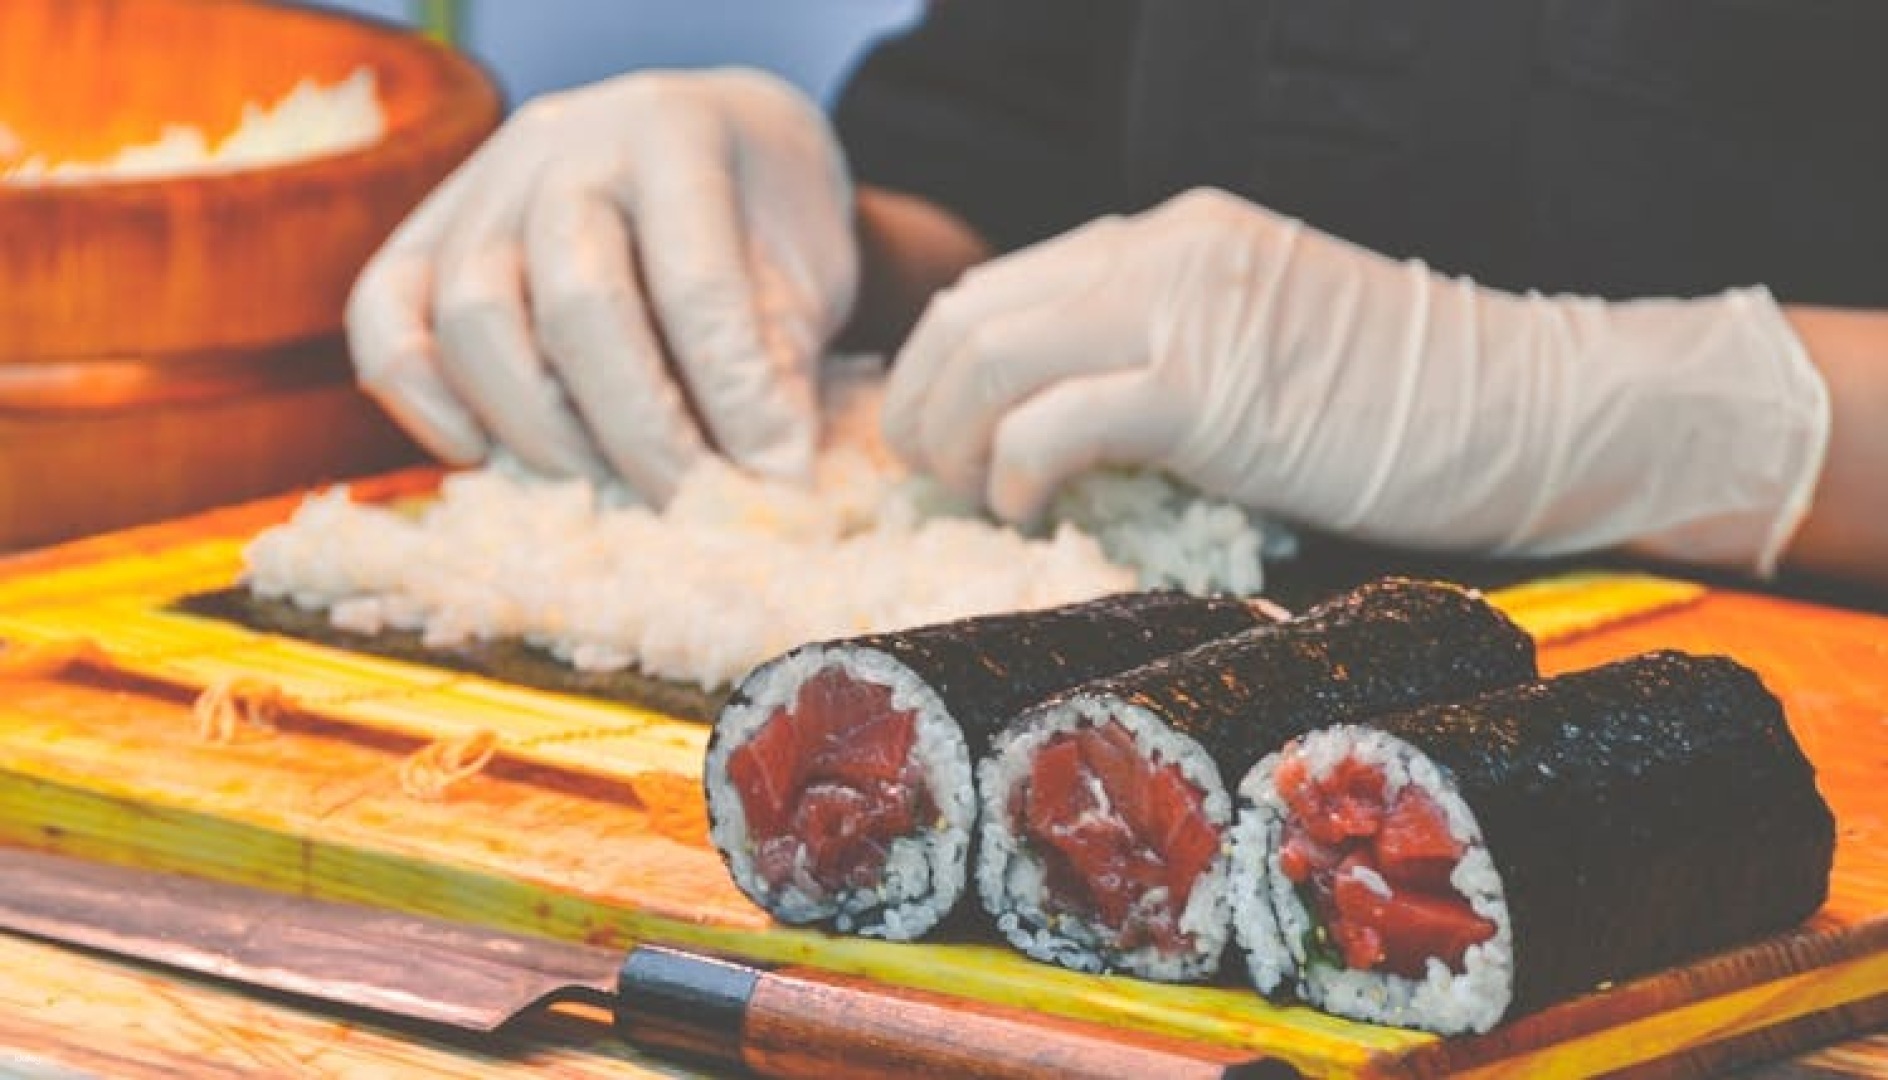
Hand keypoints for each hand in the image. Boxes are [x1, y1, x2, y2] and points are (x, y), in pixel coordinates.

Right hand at [346, 69, 857, 501]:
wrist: (711, 149)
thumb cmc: (763, 226)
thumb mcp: (806, 275)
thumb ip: (777, 364)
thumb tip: (764, 486)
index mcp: (676, 132)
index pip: (695, 281)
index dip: (738, 397)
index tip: (778, 480)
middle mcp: (566, 142)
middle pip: (577, 303)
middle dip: (641, 431)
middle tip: (691, 505)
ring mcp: (482, 184)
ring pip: (474, 319)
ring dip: (542, 432)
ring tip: (611, 490)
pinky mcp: (422, 232)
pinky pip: (384, 314)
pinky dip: (423, 399)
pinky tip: (487, 456)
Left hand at [883, 188, 1828, 573]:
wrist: (1526, 408)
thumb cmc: (1402, 403)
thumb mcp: (1258, 340)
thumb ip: (1161, 347)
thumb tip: (1055, 416)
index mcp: (1171, 236)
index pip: (1004, 284)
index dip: (942, 365)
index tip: (934, 434)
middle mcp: (1163, 253)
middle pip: (974, 315)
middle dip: (922, 403)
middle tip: (929, 478)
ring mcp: (1185, 311)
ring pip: (991, 358)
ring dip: (954, 440)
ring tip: (973, 499)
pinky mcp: (1210, 388)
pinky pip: (1055, 425)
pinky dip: (1015, 475)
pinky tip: (1029, 513)